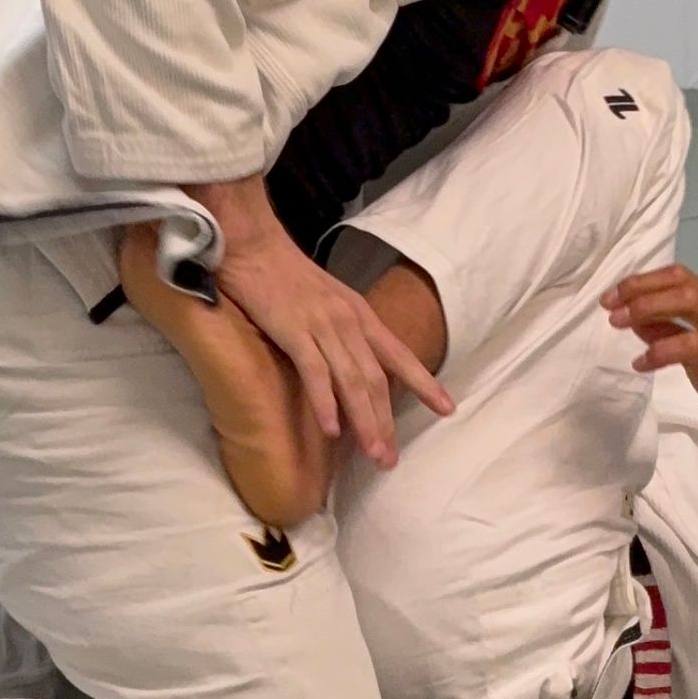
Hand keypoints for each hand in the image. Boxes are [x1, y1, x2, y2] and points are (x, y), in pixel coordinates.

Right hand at [186, 177, 452, 466]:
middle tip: (390, 459)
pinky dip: (325, 402)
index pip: (399, 354)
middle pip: (376, 379)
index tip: (447, 408)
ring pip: (352, 381)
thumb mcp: (323, 297)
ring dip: (365, 422)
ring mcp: (322, 324)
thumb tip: (345, 359)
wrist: (250, 240)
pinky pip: (314, 371)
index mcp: (358, 312)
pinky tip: (331, 430)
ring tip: (374, 454)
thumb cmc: (279, 270)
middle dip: (386, 422)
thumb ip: (337, 326)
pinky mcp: (293, 328)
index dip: (424, 383)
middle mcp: (348, 320)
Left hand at [603, 265, 697, 461]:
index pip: (677, 276)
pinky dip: (661, 349)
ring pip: (686, 300)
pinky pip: (690, 344)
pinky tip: (642, 363)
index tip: (611, 297)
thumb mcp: (696, 357)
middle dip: (638, 288)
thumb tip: (635, 319)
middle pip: (679, 280)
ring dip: (647, 308)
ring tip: (618, 323)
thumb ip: (670, 334)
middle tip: (607, 305)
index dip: (641, 281)